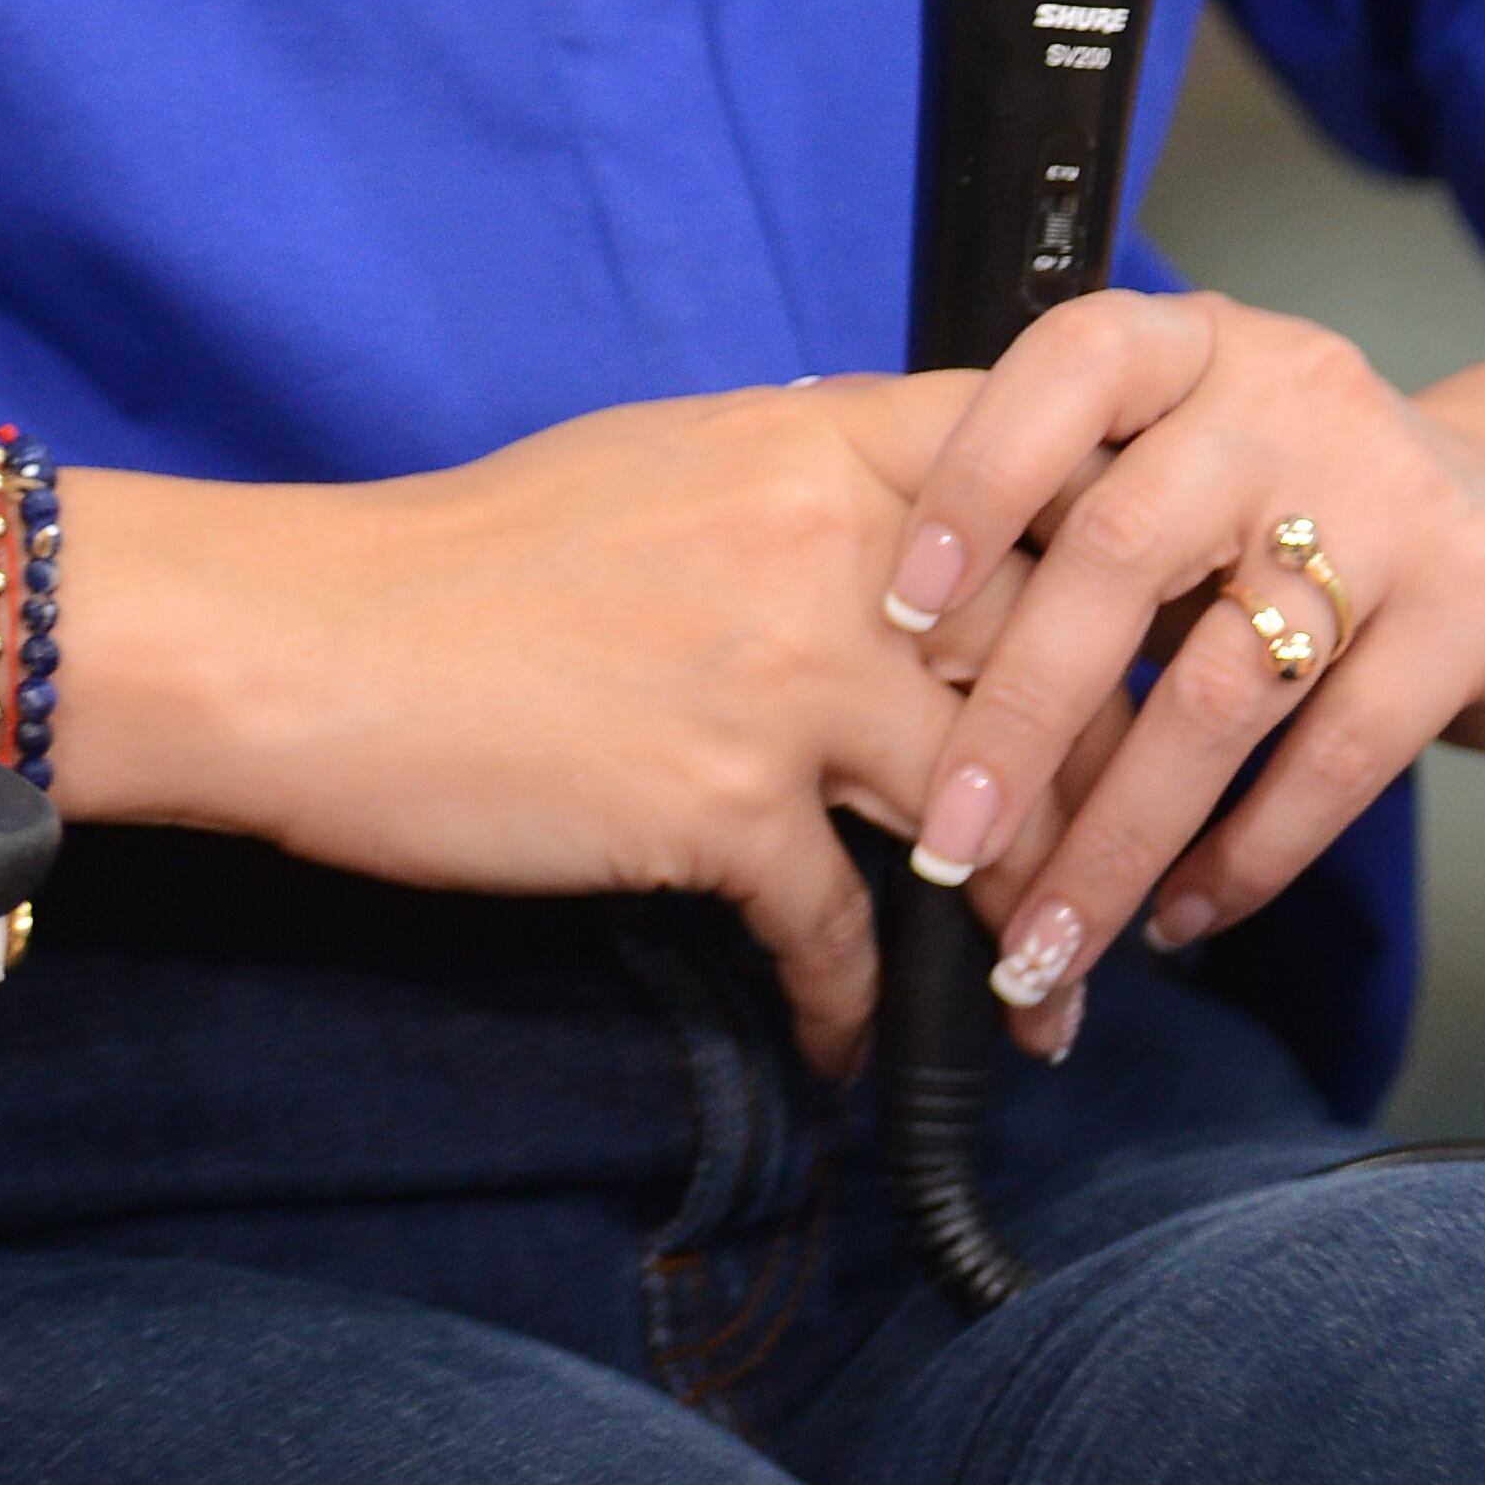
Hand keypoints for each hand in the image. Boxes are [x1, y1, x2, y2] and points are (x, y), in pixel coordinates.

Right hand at [60, 380, 1042, 1073]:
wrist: (319, 640)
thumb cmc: (472, 556)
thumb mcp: (663, 464)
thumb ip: (802, 490)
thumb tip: (907, 538)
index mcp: (811, 439)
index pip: (1038, 468)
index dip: (1121, 556)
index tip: (1165, 637)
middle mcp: (825, 542)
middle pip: (1051, 653)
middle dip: (1115, 773)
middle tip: (1137, 862)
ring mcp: (782, 671)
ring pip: (988, 801)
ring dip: (1028, 919)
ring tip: (1043, 994)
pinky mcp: (721, 801)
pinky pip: (846, 927)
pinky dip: (862, 1005)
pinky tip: (858, 1044)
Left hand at [877, 292, 1484, 1050]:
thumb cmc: (1310, 506)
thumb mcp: (1198, 455)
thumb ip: (1078, 501)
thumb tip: (889, 625)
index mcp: (1195, 343)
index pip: (1068, 365)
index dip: (975, 479)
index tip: (903, 613)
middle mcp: (1289, 394)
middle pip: (1119, 553)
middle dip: (1018, 718)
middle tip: (944, 843)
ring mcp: (1391, 498)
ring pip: (1217, 688)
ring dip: (1117, 835)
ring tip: (1044, 939)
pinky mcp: (1474, 608)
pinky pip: (1333, 758)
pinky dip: (1243, 856)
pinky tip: (1181, 915)